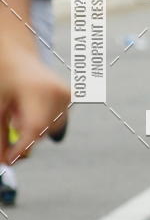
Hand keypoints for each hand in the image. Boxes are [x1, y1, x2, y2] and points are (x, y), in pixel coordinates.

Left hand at [0, 49, 70, 163]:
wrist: (18, 57)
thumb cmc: (6, 80)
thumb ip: (1, 136)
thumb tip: (5, 161)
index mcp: (38, 89)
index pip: (35, 127)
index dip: (22, 147)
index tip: (10, 159)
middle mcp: (57, 91)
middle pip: (44, 131)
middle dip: (26, 136)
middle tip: (13, 121)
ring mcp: (67, 93)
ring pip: (52, 129)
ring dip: (36, 128)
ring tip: (23, 110)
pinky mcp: (72, 97)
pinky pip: (59, 121)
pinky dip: (46, 121)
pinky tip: (35, 106)